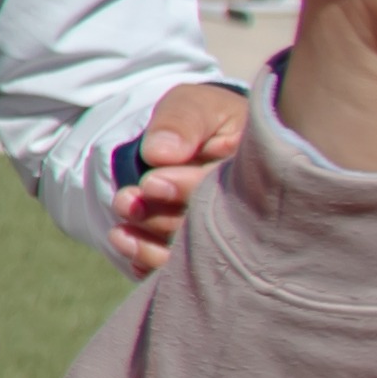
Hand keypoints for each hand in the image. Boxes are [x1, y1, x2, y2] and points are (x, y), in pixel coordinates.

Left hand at [107, 77, 252, 270]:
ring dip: (151, 247)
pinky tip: (127, 246)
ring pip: (195, 258)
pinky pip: (180, 272)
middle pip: (210, 230)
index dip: (188, 190)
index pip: (230, 191)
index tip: (150, 182)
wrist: (195, 140)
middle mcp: (250, 213)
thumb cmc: (201, 119)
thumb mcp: (193, 105)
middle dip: (161, 219)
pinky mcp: (203, 254)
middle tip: (125, 201)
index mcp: (257, 173)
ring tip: (118, 228)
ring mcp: (228, 237)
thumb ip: (181, 122)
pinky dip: (149, 264)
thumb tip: (158, 153)